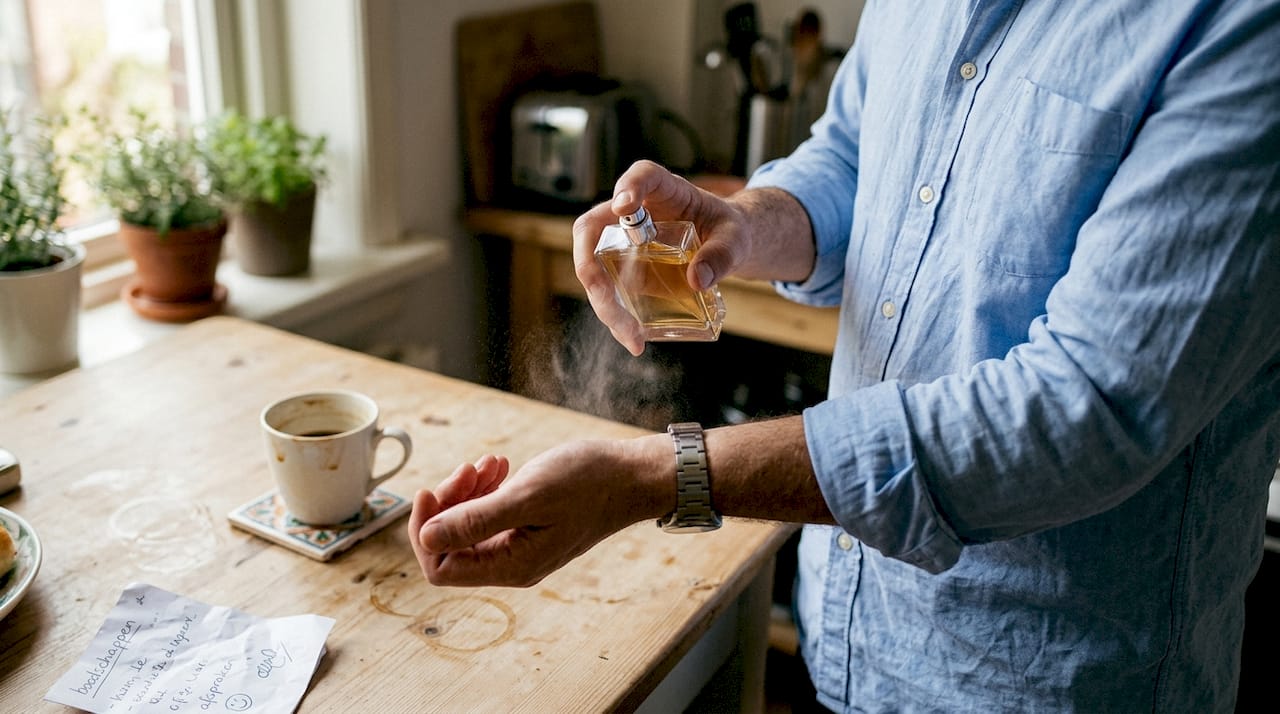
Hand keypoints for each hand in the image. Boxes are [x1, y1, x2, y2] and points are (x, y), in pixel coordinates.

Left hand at [408, 438, 666, 586]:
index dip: (426, 531)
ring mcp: (520, 545)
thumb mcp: (527, 496)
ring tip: (488, 463)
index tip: (429, 491)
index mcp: (512, 566)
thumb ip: (475, 520)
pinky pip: (489, 514)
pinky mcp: (527, 526)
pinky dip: (486, 488)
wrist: (632, 475)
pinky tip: (499, 465)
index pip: (440, 568)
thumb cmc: (589, 483)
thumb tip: (427, 538)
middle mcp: (513, 564)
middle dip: (448, 504)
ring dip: (467, 491)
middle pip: (451, 545)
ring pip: (468, 526)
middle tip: (468, 468)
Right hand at [572, 160, 750, 355]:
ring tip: (633, 337)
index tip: (625, 205)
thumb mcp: (735, 238)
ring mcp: (622, 241)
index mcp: (663, 190)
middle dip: (591, 267)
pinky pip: (608, 291)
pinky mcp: (623, 269)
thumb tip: (699, 280)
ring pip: (592, 267)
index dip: (628, 186)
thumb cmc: (728, 230)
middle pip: (592, 229)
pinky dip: (616, 318)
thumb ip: (723, 254)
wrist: (724, 244)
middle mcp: (632, 213)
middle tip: (608, 300)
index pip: (640, 176)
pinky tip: (635, 341)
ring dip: (605, 304)